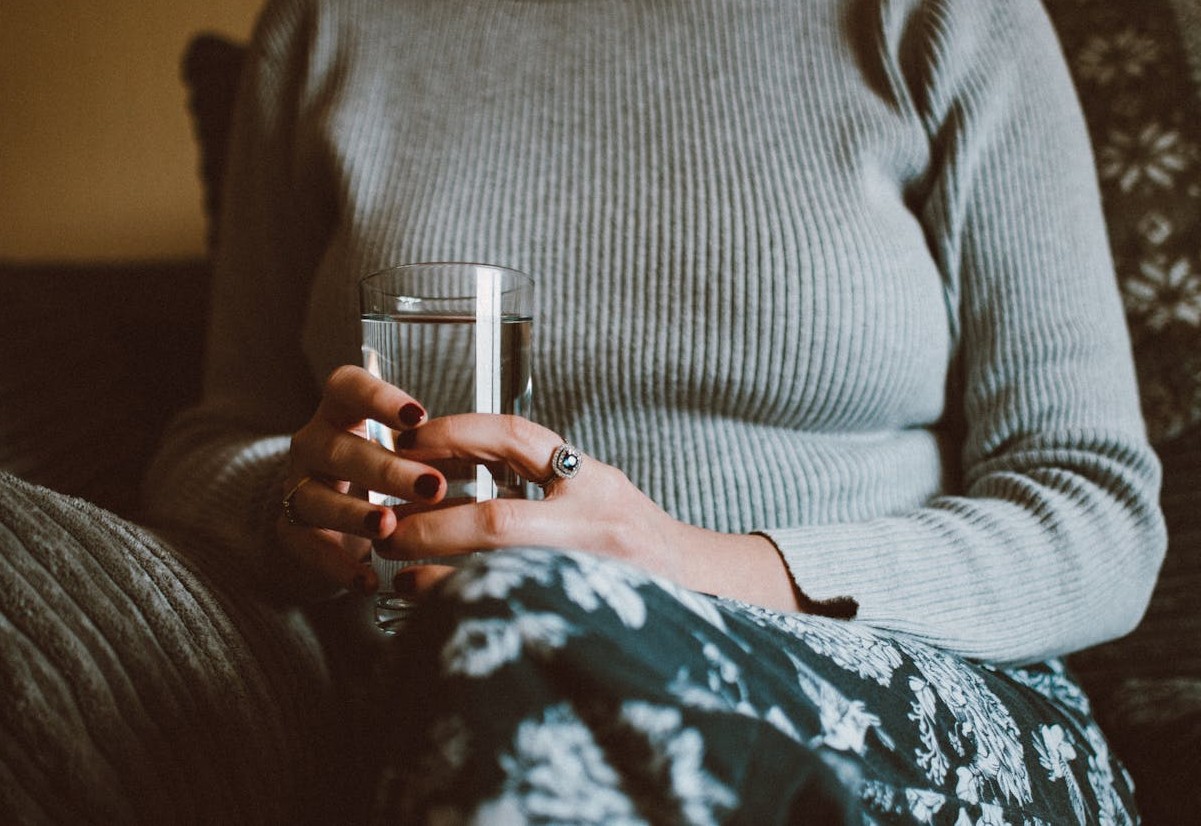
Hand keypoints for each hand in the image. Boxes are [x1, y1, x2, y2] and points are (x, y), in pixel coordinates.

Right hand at [276, 365, 445, 594]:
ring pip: (315, 497)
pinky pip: (308, 547)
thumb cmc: (379, 477)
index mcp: (342, 414)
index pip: (347, 388)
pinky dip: (338, 565)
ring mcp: (298, 487)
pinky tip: (368, 580)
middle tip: (432, 485)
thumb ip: (433, 449)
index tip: (418, 417)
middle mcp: (314, 445)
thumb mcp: (402, 453)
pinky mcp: (292, 532)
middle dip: (387, 468)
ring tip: (389, 527)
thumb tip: (499, 455)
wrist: (330, 525)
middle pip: (339, 448)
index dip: (378, 398)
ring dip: (355, 513)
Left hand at [376, 413, 803, 611]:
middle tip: (386, 529)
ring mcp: (595, 572)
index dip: (455, 433)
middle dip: (431, 525)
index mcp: (592, 480)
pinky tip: (434, 609)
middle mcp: (597, 521)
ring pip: (499, 574)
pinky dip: (466, 607)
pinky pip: (515, 611)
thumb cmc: (640, 543)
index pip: (516, 437)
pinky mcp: (590, 615)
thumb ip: (535, 481)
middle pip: (498, 519)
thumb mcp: (596, 493)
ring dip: (439, 575)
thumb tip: (441, 479)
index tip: (409, 440)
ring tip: (399, 573)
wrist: (709, 589)